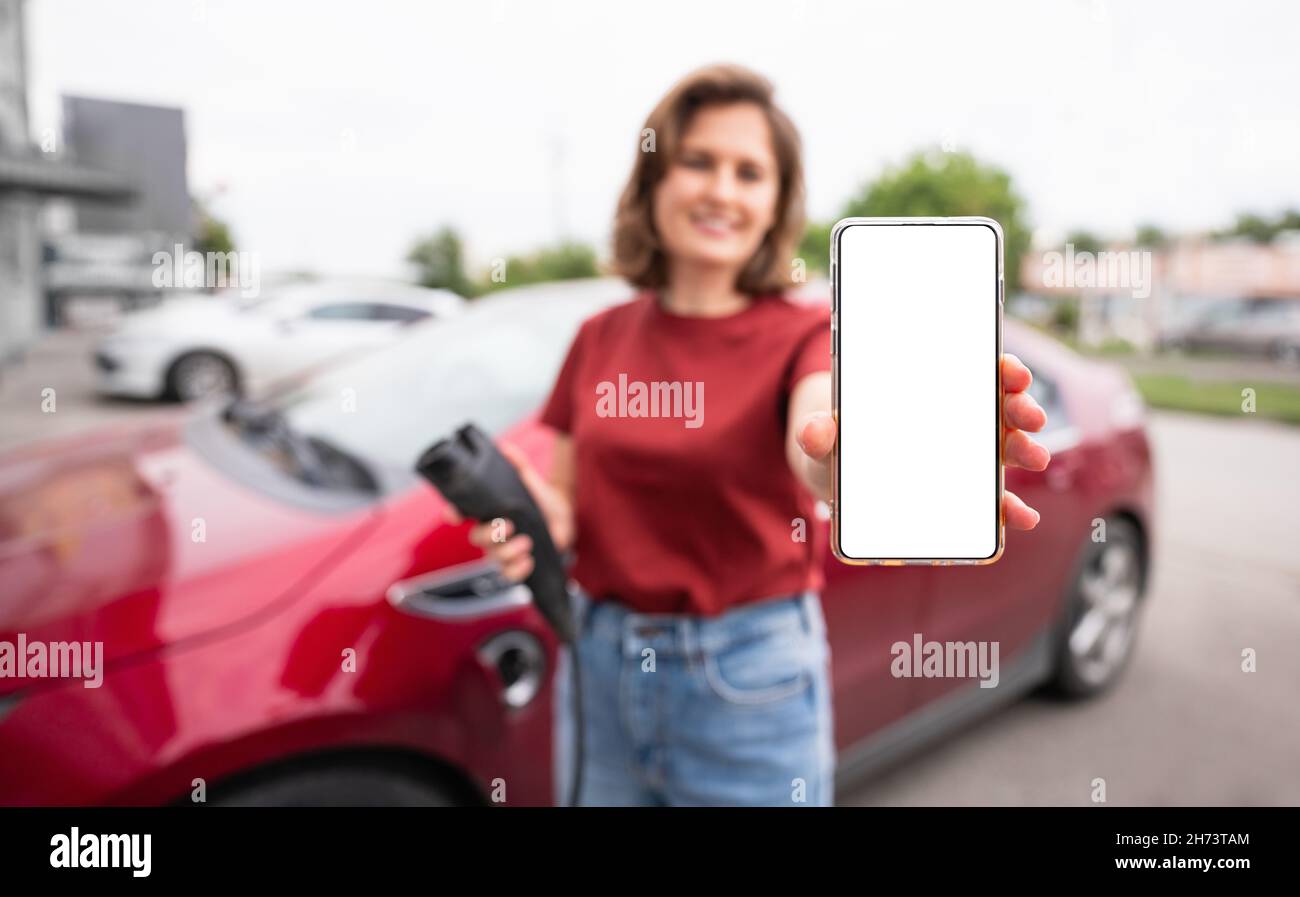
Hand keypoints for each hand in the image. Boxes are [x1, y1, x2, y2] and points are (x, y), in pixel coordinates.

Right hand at [442, 442, 574, 581]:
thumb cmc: (540, 500)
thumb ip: (518, 465)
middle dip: (490, 534)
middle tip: (509, 525)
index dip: (454, 514)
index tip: (454, 515)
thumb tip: (506, 448)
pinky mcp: (517, 563)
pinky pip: (508, 575)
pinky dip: (516, 571)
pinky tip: (528, 561)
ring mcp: (503, 549)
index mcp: (489, 511)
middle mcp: (491, 531)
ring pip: (492, 558)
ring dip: (507, 552)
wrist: (564, 517)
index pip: (462, 513)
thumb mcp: (530, 480)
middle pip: (476, 538)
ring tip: (526, 543)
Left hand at [795, 354, 1050, 530]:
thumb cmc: (835, 447)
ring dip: (1026, 449)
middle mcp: (958, 421)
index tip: (1009, 371)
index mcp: (930, 394)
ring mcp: (964, 457)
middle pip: (1000, 407)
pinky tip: (1023, 516)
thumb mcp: (822, 437)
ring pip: (1006, 448)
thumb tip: (815, 431)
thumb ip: (816, 433)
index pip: (976, 372)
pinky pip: (993, 500)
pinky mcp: (962, 494)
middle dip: (1020, 407)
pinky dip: (1011, 509)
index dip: (1000, 368)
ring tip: (1034, 456)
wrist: (834, 480)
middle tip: (1028, 414)